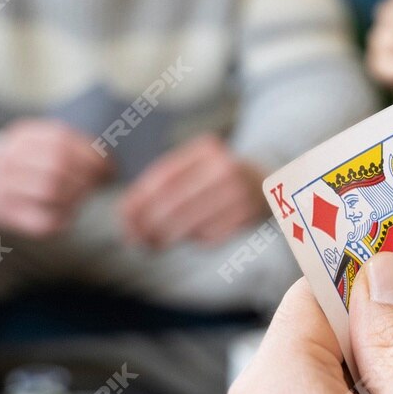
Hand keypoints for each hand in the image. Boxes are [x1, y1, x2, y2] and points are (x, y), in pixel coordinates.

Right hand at [0, 117, 113, 237]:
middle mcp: (10, 159)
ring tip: (83, 196)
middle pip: (57, 165)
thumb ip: (69, 146)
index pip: (61, 141)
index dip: (90, 156)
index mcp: (22, 136)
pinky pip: (41, 220)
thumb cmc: (27, 164)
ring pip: (49, 191)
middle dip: (86, 176)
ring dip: (76, 196)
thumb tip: (108, 162)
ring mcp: (5, 187)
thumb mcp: (40, 142)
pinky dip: (62, 218)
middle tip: (97, 183)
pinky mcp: (7, 214)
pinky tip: (68, 214)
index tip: (108, 167)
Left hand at [116, 134, 265, 248]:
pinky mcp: (248, 216)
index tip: (123, 217)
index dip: (139, 200)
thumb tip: (127, 214)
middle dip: (148, 223)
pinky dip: (193, 240)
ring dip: (166, 237)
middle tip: (132, 237)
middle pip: (175, 202)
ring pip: (191, 222)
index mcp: (206, 149)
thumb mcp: (196, 165)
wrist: (269, 180)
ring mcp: (240, 193)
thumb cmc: (218, 176)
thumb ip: (164, 183)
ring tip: (151, 244)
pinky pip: (210, 235)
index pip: (163, 177)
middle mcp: (225, 168)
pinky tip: (184, 239)